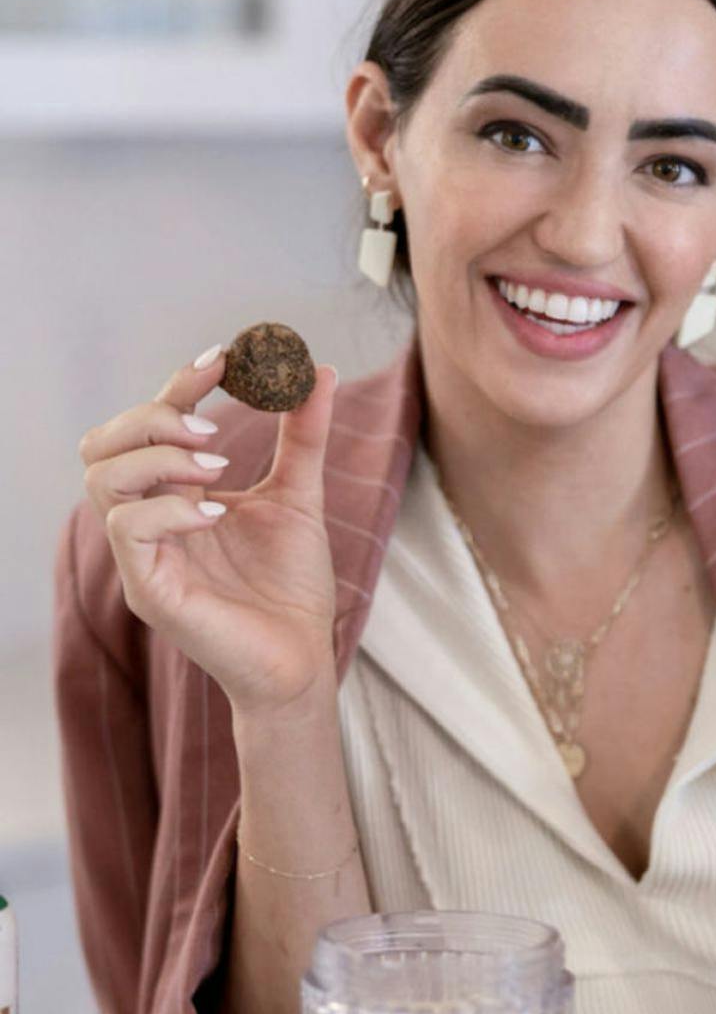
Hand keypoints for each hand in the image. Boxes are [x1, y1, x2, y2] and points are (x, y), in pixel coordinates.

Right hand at [79, 347, 340, 716]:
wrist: (304, 656)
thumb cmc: (292, 582)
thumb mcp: (301, 494)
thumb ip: (304, 435)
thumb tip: (317, 369)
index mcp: (175, 495)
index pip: (149, 425)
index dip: (181, 383)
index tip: (227, 358)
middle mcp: (148, 521)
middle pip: (101, 446)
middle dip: (155, 418)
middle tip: (214, 431)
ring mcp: (144, 556)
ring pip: (103, 482)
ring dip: (161, 458)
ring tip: (221, 468)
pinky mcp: (151, 590)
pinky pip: (129, 531)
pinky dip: (172, 508)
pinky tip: (218, 513)